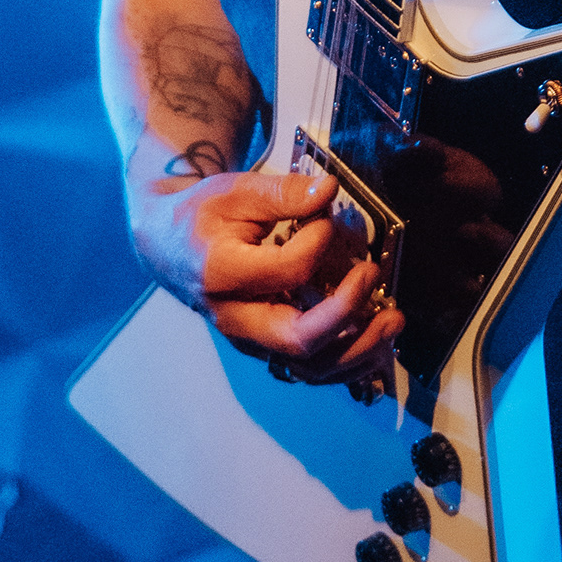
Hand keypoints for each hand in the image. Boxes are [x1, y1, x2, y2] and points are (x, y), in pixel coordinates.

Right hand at [133, 163, 402, 385]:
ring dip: (358, 350)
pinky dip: (348, 363)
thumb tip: (329, 191)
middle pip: (296, 339)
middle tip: (373, 276)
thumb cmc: (203, 216)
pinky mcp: (264, 348)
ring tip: (392, 320)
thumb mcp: (234, 191)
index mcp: (221, 273)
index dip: (318, 242)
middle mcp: (234, 318)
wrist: (169, 247)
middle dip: (347, 315)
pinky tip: (377, 342)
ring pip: (308, 367)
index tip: (328, 218)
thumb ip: (282, 193)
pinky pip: (309, 370)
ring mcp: (249, 340)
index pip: (286, 270)